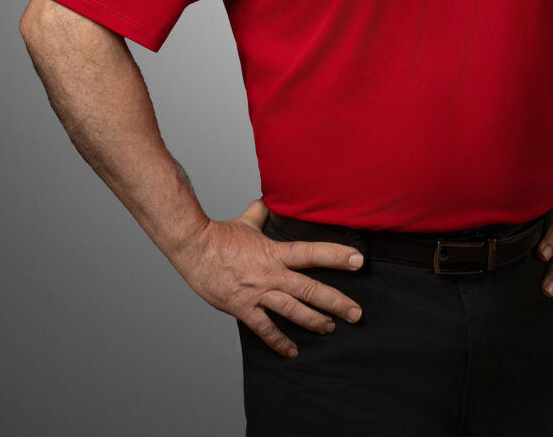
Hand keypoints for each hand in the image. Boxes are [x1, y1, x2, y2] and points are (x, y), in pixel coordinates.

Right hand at [171, 199, 363, 357]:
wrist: (194, 248)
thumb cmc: (220, 235)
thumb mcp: (247, 221)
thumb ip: (261, 213)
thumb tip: (267, 202)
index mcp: (276, 252)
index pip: (313, 253)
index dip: (337, 256)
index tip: (358, 261)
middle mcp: (272, 274)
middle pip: (310, 290)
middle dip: (336, 302)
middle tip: (356, 313)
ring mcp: (258, 293)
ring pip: (293, 311)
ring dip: (314, 322)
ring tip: (330, 328)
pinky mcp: (243, 308)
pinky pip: (264, 329)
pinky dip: (279, 342)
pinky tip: (292, 351)